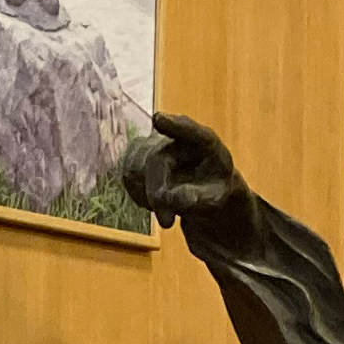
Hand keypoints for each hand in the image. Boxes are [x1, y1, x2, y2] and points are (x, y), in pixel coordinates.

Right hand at [123, 112, 248, 229]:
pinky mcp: (140, 153)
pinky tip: (155, 201)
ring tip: (168, 210)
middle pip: (156, 160)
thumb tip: (170, 199)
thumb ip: (198, 199)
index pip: (191, 131)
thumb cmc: (214, 190)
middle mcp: (179, 136)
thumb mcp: (214, 200)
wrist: (203, 188)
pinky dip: (139, 193)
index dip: (175, 126)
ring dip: (148, 195)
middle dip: (157, 194)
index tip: (158, 120)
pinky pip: (129, 175)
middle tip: (167, 223)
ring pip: (137, 167)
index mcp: (207, 143)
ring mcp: (157, 142)